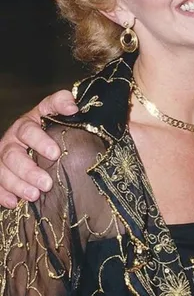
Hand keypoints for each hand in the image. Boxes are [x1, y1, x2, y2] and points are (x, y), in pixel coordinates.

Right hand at [0, 90, 76, 207]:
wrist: (44, 136)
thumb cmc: (53, 123)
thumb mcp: (58, 110)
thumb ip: (62, 103)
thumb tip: (72, 107)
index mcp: (26, 124)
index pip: (28, 130)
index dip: (40, 141)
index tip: (55, 153)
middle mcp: (12, 140)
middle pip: (13, 155)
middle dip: (29, 171)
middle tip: (47, 184)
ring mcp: (3, 157)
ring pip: (2, 171)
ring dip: (17, 185)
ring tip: (34, 196)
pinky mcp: (1, 172)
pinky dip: (3, 194)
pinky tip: (14, 203)